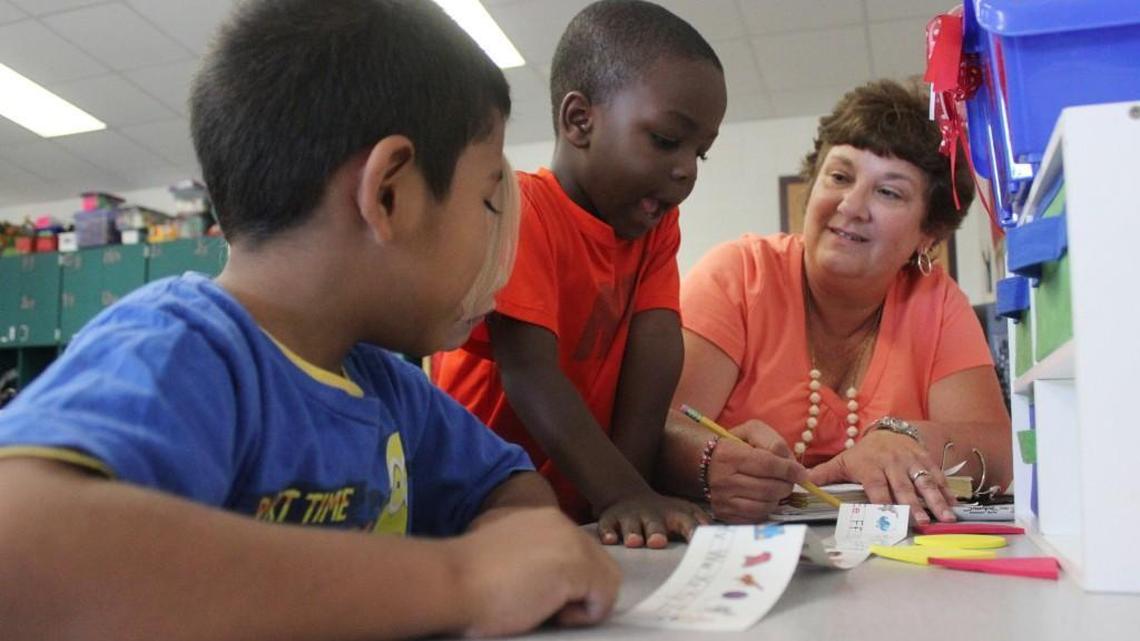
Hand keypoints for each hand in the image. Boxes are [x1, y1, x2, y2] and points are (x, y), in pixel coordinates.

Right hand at [453, 507, 620, 636]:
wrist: (451, 581)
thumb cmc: (465, 578)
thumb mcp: (503, 554)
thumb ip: (530, 555)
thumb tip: (549, 580)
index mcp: (541, 518)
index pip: (575, 549)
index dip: (565, 578)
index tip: (536, 591)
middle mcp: (561, 523)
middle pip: (596, 561)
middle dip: (579, 588)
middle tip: (541, 603)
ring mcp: (571, 543)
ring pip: (606, 579)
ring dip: (583, 601)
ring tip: (546, 609)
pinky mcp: (577, 567)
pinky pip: (604, 597)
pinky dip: (583, 614)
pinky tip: (549, 612)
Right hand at [596, 492, 709, 548]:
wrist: (630, 496)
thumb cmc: (665, 514)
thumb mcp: (686, 512)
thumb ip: (702, 523)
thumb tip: (726, 535)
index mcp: (674, 515)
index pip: (686, 522)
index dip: (692, 530)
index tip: (698, 540)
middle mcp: (651, 515)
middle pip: (655, 524)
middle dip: (656, 533)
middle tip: (659, 542)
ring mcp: (630, 517)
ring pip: (631, 526)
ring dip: (633, 533)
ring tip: (634, 543)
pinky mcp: (611, 519)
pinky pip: (607, 526)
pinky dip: (608, 533)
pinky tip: (610, 541)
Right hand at [706, 420, 806, 522]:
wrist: (705, 461)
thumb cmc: (734, 445)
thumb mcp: (752, 431)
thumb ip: (774, 442)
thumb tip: (793, 466)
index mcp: (729, 455)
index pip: (768, 465)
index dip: (789, 470)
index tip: (801, 473)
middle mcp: (723, 480)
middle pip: (769, 488)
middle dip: (786, 485)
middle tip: (788, 480)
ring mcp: (722, 500)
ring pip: (765, 505)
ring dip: (778, 497)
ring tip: (775, 487)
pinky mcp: (724, 515)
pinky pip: (756, 517)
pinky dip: (767, 508)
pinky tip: (764, 497)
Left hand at [808, 430, 956, 524]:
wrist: (888, 429)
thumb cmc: (863, 453)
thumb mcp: (842, 461)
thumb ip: (824, 474)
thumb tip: (800, 484)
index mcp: (870, 465)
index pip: (876, 486)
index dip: (882, 501)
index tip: (888, 517)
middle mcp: (892, 463)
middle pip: (903, 486)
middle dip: (913, 505)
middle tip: (923, 522)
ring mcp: (912, 461)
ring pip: (924, 481)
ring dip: (936, 500)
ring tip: (945, 517)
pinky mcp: (926, 460)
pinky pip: (938, 476)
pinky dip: (948, 491)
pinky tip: (956, 506)